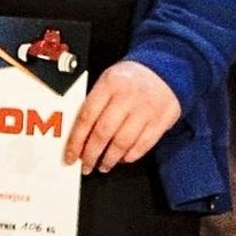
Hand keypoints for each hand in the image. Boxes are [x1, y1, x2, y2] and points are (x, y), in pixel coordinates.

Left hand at [65, 59, 181, 172]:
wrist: (164, 70)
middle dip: (91, 155)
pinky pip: (143, 145)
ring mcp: (147, 109)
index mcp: (110, 84)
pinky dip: (130, 156)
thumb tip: (77, 136)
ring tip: (103, 165)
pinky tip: (123, 158)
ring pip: (123, 142)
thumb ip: (93, 104)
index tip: (70, 156)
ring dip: (110, 159)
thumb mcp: (108, 81)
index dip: (76, 141)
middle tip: (87, 165)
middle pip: (103, 133)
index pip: (87, 117)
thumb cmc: (131, 79)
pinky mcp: (161, 120)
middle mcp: (128, 96)